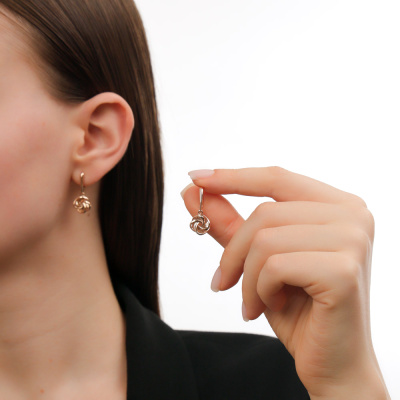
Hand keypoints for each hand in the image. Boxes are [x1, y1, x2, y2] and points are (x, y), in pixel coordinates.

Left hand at [181, 166, 388, 398]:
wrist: (332, 362)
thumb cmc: (297, 307)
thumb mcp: (257, 259)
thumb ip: (229, 222)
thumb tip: (193, 190)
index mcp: (336, 205)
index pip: (276, 178)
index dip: (232, 177)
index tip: (194, 178)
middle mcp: (352, 214)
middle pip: (265, 212)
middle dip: (233, 252)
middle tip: (223, 282)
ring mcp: (353, 240)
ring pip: (265, 239)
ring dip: (247, 278)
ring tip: (254, 301)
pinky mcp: (344, 270)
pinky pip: (274, 266)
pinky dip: (260, 291)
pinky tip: (274, 307)